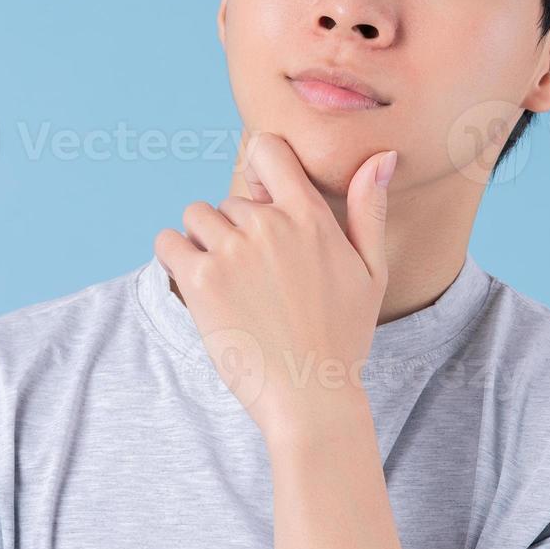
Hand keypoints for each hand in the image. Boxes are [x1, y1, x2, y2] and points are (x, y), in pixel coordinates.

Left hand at [153, 131, 397, 441]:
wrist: (311, 397)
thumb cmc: (343, 337)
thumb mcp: (371, 271)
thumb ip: (369, 209)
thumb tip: (382, 155)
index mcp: (310, 217)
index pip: (268, 151)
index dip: (259, 170)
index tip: (262, 200)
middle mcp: (269, 225)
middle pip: (230, 199)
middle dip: (237, 229)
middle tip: (256, 277)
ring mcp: (232, 251)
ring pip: (197, 216)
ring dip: (204, 241)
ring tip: (227, 282)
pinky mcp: (201, 281)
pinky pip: (167, 242)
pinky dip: (174, 257)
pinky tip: (196, 285)